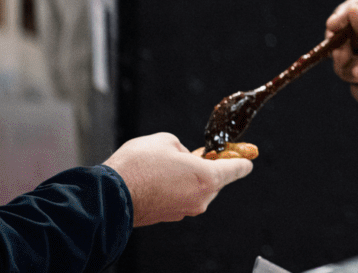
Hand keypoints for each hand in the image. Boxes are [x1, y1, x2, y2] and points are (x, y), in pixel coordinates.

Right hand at [102, 132, 252, 226]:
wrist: (109, 196)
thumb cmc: (139, 166)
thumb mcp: (166, 141)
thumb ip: (184, 148)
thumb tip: (184, 157)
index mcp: (208, 178)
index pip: (238, 169)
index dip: (243, 159)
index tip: (248, 156)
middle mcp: (200, 199)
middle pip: (216, 180)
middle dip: (209, 166)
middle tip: (199, 153)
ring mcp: (184, 210)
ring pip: (197, 190)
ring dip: (190, 178)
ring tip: (169, 165)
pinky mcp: (168, 216)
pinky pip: (181, 198)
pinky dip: (177, 188)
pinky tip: (160, 179)